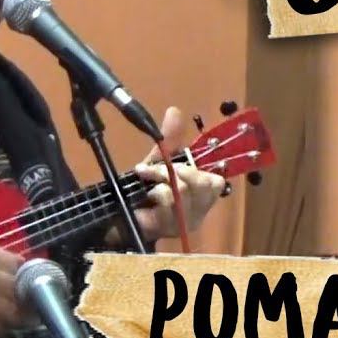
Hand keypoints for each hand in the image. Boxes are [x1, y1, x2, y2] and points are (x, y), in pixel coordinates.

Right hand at [0, 240, 24, 332]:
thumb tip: (15, 269)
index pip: (19, 264)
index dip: (29, 276)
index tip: (33, 283)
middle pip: (20, 290)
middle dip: (30, 300)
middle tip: (35, 306)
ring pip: (12, 312)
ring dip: (20, 317)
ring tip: (25, 320)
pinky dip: (3, 327)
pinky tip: (4, 326)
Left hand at [129, 107, 225, 241]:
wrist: (120, 216)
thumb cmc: (144, 190)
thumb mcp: (158, 162)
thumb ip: (169, 140)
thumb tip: (174, 110)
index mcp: (201, 194)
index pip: (217, 183)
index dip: (198, 170)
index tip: (176, 164)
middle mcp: (200, 209)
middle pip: (207, 184)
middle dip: (179, 170)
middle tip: (156, 170)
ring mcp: (187, 221)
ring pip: (187, 190)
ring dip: (164, 179)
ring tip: (147, 182)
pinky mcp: (172, 228)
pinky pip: (172, 203)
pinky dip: (158, 192)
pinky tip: (147, 195)